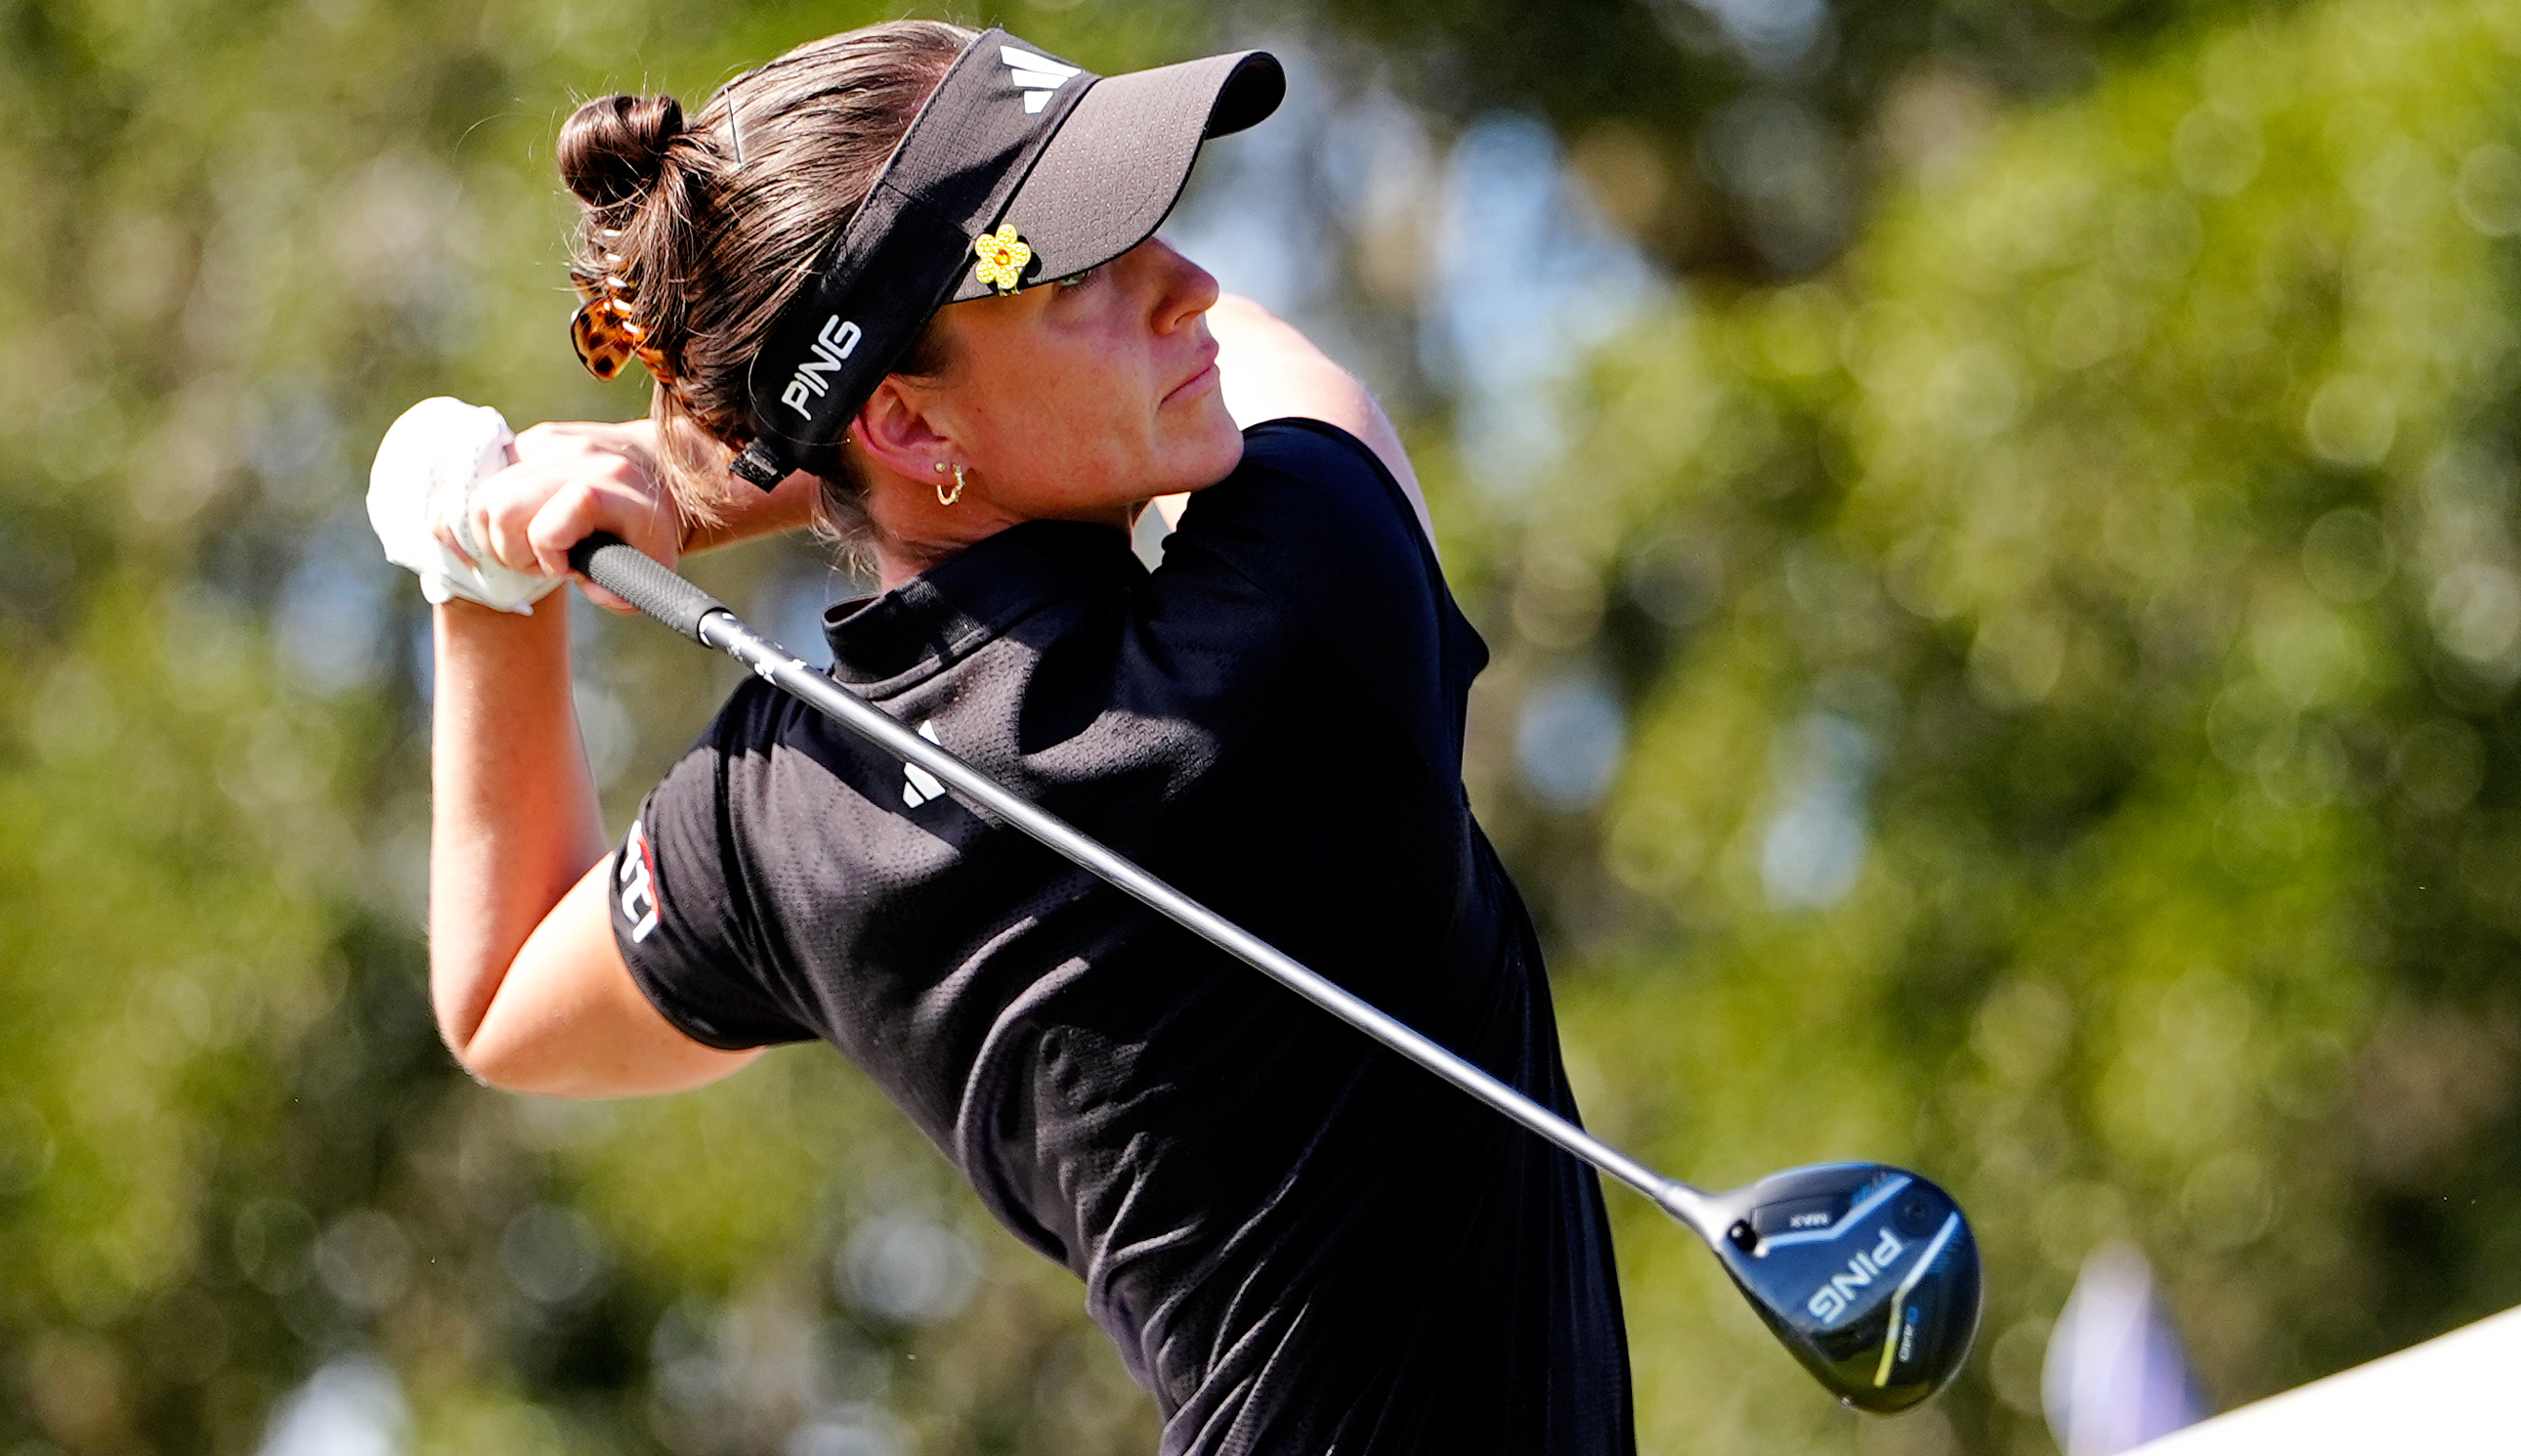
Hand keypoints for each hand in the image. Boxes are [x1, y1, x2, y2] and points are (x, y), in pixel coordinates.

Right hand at [441, 419, 682, 613]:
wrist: (663, 467)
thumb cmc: (653, 527)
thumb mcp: (653, 567)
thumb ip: (619, 590)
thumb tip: (586, 584)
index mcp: (618, 490)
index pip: (549, 525)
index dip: (547, 553)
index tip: (567, 566)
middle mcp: (584, 457)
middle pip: (501, 507)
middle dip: (509, 549)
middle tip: (539, 560)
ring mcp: (557, 441)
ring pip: (484, 494)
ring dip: (496, 531)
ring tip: (530, 543)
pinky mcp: (538, 437)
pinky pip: (490, 478)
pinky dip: (496, 509)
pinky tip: (523, 521)